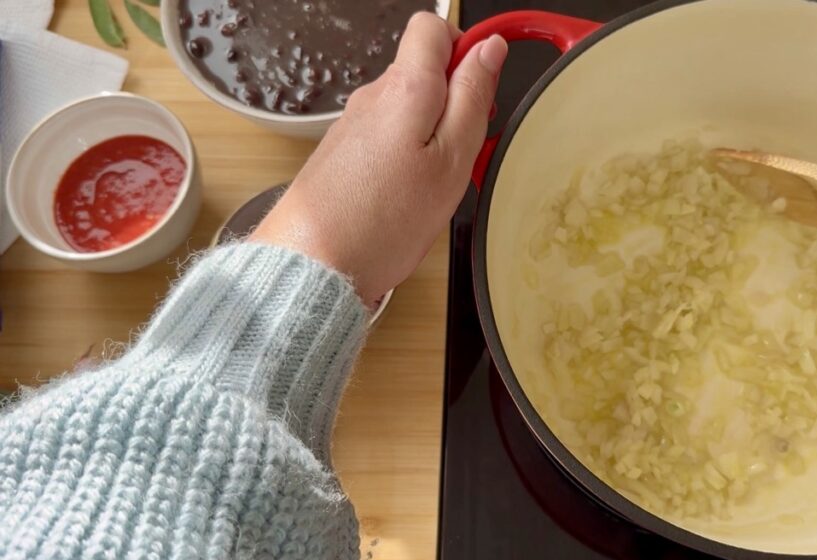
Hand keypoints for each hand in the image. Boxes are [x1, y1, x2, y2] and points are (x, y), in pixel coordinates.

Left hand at [249, 13, 507, 303]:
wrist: (314, 262)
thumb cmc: (386, 220)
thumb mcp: (452, 159)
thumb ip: (473, 97)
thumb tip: (489, 48)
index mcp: (405, 88)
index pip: (433, 27)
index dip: (465, 48)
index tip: (482, 87)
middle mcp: (372, 96)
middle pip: (422, 70)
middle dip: (453, 100)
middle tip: (464, 150)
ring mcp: (353, 123)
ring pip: (406, 108)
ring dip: (430, 133)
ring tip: (434, 182)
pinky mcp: (341, 152)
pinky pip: (386, 136)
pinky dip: (405, 155)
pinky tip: (406, 195)